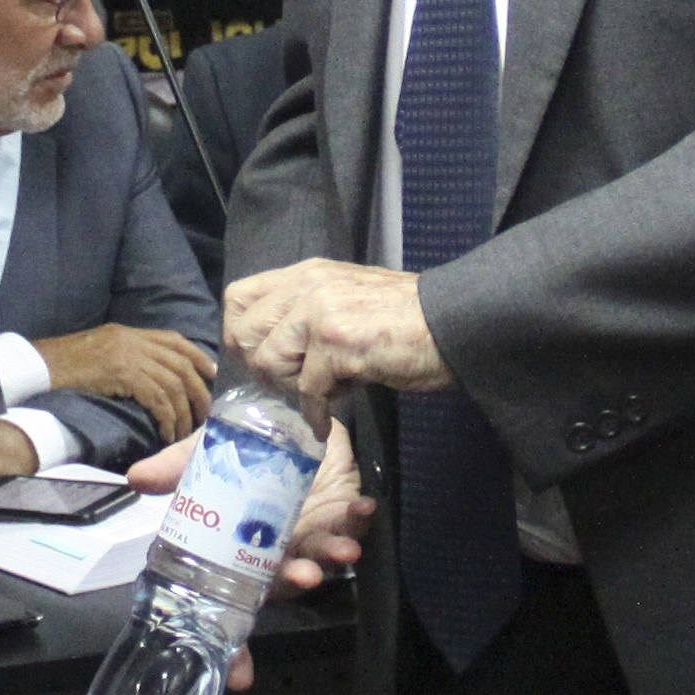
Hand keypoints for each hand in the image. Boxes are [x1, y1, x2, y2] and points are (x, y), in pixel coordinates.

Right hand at [36, 324, 214, 438]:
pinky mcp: (122, 374)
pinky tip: (166, 434)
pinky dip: (167, 418)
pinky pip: (157, 398)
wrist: (36, 367)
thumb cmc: (61, 365)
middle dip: (199, 391)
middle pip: (181, 363)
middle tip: (205, 415)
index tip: (212, 377)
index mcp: (129, 333)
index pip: (176, 340)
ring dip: (183, 412)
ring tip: (185, 433)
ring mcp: (129, 355)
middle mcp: (133, 340)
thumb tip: (148, 376)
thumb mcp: (98, 351)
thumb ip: (125, 357)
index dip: (199, 358)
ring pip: (173, 384)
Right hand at [129, 418, 371, 690]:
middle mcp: (273, 554)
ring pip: (321, 557)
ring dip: (331, 555)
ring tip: (343, 552)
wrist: (288, 416)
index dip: (235, 643)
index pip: (232, 606)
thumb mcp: (204, 455)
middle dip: (294, 583)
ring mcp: (309, 536)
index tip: (240, 677)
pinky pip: (352, 523)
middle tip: (304, 578)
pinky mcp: (339, 512)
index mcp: (236, 553)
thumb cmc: (242, 450)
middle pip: (282, 583)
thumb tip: (134, 479)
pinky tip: (365, 508)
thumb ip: (175, 468)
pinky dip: (359, 519)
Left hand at [225, 259, 447, 402]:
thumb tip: (273, 352)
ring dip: (290, 388)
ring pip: (268, 361)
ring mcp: (319, 310)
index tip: (268, 362)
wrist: (454, 323)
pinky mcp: (335, 340)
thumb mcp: (347, 303)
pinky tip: (328, 420)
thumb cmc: (405, 321)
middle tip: (295, 384)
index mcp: (306, 274)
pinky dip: (315, 413)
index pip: (239, 298)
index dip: (244, 335)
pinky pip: (305, 389)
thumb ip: (308, 315)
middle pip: (244, 332)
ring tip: (324, 392)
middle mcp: (307, 284)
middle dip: (263, 368)